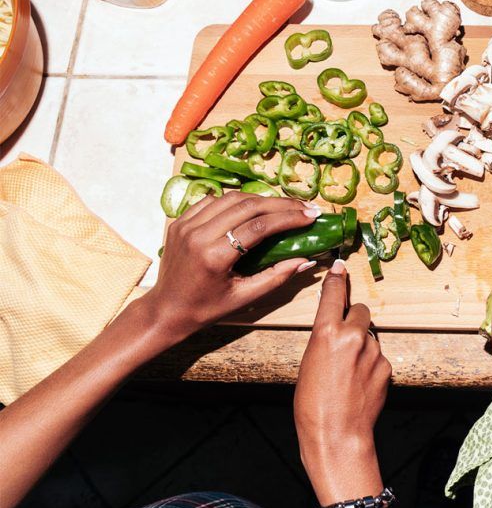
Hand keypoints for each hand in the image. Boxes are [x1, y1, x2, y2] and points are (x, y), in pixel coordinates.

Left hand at [144, 192, 319, 338]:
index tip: (311, 215)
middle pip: (247, 206)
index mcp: (214, 256)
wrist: (165, 309)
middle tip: (304, 206)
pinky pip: (213, 201)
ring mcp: (185, 224)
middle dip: (281, 204)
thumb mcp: (244, 298)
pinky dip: (236, 201)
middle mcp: (198, 234)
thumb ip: (276, 277)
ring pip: (231, 198)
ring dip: (261, 198)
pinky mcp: (180, 221)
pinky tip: (253, 207)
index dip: (289, 218)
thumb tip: (306, 260)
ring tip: (283, 205)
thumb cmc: (206, 308)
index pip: (259, 226)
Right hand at [295, 260, 390, 504]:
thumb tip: (336, 332)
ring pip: (370, 335)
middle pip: (359, 311)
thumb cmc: (312, 405)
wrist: (337, 434)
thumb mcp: (308, 364)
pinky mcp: (387, 366)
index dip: (336, 280)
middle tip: (343, 340)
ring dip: (362, 346)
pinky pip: (378, 357)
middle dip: (353, 320)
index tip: (340, 266)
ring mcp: (373, 351)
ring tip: (348, 373)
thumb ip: (324, 341)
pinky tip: (359, 384)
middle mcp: (353, 336)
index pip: (333, 296)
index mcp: (326, 333)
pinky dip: (370, 365)